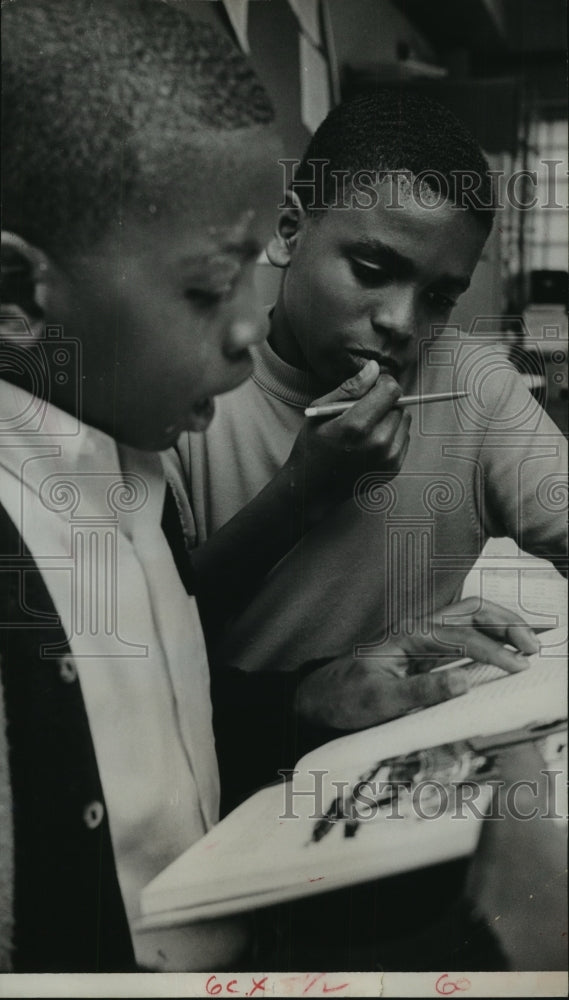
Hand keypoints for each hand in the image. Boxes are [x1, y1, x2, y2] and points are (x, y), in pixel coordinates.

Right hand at [282, 359, 410, 522]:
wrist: (313, 488)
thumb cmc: (313, 445)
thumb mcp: (320, 411)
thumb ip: (350, 388)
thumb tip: (375, 369)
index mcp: (356, 426)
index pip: (391, 390)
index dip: (382, 383)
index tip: (371, 388)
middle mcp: (377, 443)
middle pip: (400, 405)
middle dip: (385, 402)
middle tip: (365, 410)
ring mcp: (388, 459)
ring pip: (404, 421)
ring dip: (390, 418)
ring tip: (367, 427)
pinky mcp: (393, 469)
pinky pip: (403, 439)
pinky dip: (392, 435)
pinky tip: (371, 442)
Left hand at [297, 598, 539, 730]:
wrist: (318, 697)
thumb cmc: (345, 698)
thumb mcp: (381, 702)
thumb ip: (423, 692)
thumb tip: (465, 684)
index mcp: (408, 636)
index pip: (461, 638)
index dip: (493, 652)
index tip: (517, 667)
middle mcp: (418, 628)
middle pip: (472, 611)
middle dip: (507, 623)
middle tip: (534, 646)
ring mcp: (421, 636)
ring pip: (470, 617)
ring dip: (501, 625)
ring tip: (528, 644)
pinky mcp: (423, 649)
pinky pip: (463, 633)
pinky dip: (488, 636)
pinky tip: (503, 649)